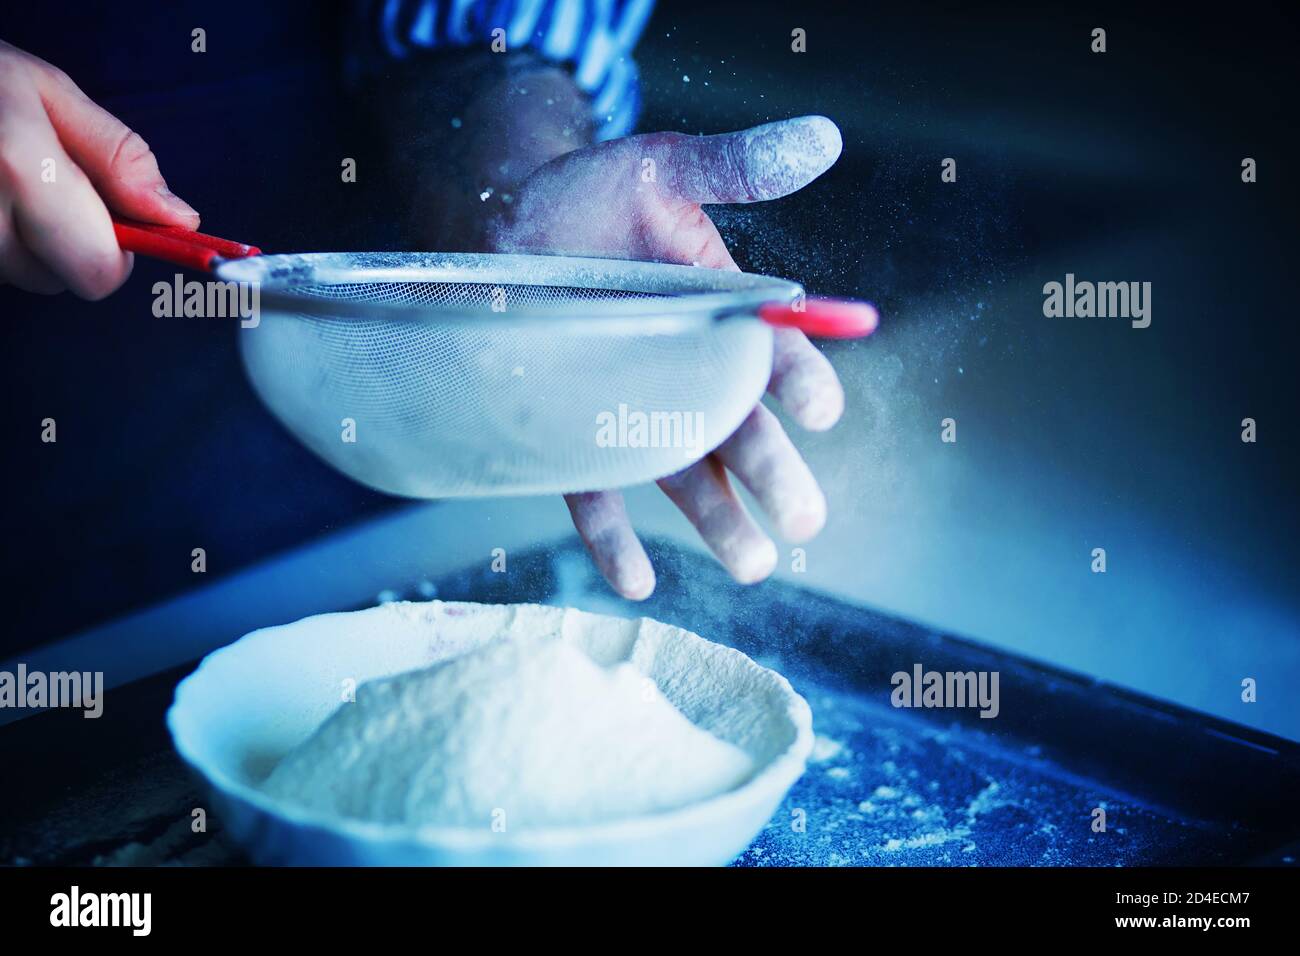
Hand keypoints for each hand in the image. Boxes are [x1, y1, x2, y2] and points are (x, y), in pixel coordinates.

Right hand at [0, 39, 198, 297]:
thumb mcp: (46, 92)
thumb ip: (119, 157)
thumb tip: (176, 218)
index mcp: (21, 170)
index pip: (100, 272)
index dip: (115, 252)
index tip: (112, 223)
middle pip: (61, 282)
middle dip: (68, 244)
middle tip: (41, 188)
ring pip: (22, 275)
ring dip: (24, 241)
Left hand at [487, 115, 846, 597]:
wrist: (503, 221)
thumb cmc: (590, 194)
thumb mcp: (664, 166)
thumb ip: (735, 165)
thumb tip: (822, 136)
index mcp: (722, 315)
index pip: (774, 355)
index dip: (800, 379)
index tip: (818, 405)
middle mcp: (684, 372)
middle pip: (739, 430)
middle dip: (775, 473)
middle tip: (806, 518)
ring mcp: (630, 410)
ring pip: (683, 474)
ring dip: (719, 521)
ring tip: (752, 563)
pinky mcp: (574, 435)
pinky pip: (595, 493)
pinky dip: (615, 539)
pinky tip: (639, 580)